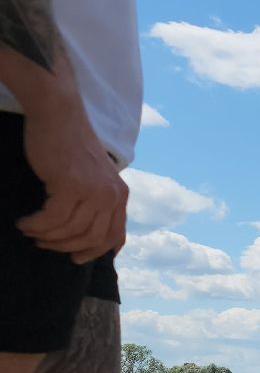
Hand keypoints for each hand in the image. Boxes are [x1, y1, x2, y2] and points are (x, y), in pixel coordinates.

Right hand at [17, 109, 126, 263]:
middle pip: (92, 238)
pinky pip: (52, 219)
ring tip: (30, 231)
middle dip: (67, 247)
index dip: (96, 251)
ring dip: (46, 236)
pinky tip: (25, 222)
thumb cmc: (70, 143)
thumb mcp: (94, 174)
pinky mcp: (71, 186)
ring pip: (69, 230)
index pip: (115, 235)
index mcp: (120, 194)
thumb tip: (86, 229)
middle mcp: (112, 195)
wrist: (59, 114)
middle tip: (45, 244)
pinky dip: (36, 225)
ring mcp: (94, 191)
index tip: (77, 258)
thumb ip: (96, 198)